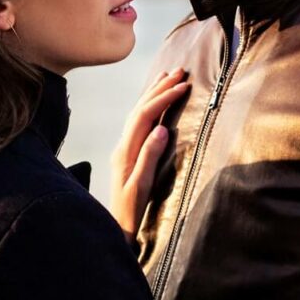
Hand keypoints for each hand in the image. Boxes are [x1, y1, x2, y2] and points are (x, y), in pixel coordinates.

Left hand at [107, 68, 189, 241]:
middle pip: (139, 108)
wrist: (115, 228)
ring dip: (153, 93)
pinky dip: (149, 106)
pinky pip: (139, 122)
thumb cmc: (129, 212)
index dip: (163, 98)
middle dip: (159, 88)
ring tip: (168, 76)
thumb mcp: (141, 187)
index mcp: (126, 152)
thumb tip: (161, 129)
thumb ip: (149, 157)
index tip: (184, 85)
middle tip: (180, 71)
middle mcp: (122, 146)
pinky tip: (156, 102)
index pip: (144, 115)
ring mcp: (124, 149)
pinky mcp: (129, 154)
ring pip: (137, 113)